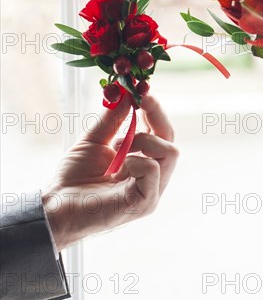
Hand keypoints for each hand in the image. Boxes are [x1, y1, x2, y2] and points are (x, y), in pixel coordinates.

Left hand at [42, 93, 178, 250]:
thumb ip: (113, 118)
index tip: (143, 92)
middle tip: (138, 102)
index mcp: (144, 162)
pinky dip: (135, 161)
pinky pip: (153, 170)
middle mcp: (153, 178)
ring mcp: (152, 191)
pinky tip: (117, 168)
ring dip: (143, 140)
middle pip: (172, 141)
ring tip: (118, 147)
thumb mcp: (95, 140)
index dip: (156, 112)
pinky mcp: (145, 202)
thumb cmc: (74, 179)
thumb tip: (127, 92)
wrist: (55, 207)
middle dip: (156, 117)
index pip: (162, 134)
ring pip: (170, 153)